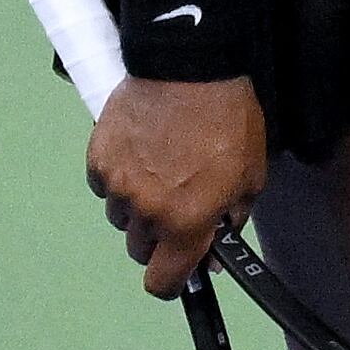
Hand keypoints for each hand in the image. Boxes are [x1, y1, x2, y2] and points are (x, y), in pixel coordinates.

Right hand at [87, 75, 268, 297]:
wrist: (190, 66)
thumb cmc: (227, 119)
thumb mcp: (250, 177)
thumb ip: (230, 221)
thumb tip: (214, 249)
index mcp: (186, 224)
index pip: (163, 283)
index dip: (173, 282)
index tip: (180, 271)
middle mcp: (146, 212)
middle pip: (141, 251)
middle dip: (160, 238)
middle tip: (177, 208)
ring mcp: (118, 186)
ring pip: (122, 218)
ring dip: (138, 207)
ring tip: (161, 171)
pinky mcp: (99, 159)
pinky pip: (105, 186)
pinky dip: (120, 178)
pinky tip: (141, 153)